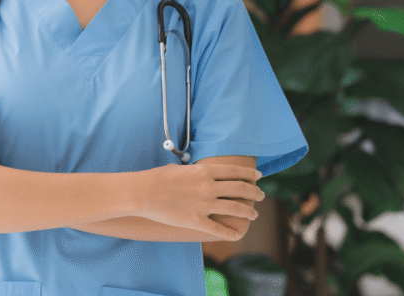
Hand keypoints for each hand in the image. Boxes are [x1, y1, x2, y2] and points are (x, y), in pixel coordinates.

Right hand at [135, 163, 263, 240]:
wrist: (141, 192)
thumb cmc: (156, 178)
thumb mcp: (179, 169)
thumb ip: (193, 172)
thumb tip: (198, 173)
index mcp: (204, 172)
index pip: (235, 172)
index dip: (250, 175)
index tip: (258, 177)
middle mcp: (209, 187)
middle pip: (241, 189)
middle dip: (255, 193)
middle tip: (261, 195)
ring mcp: (204, 205)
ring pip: (236, 209)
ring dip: (248, 212)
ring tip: (254, 214)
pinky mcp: (196, 221)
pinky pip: (220, 230)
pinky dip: (231, 233)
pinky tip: (237, 234)